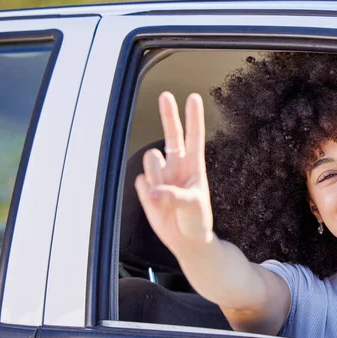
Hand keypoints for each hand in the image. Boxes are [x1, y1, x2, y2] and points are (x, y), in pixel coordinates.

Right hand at [134, 92, 213, 253]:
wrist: (186, 242)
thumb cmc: (197, 221)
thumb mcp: (193, 207)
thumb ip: (173, 196)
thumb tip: (152, 190)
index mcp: (193, 166)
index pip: (194, 137)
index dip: (194, 117)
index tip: (194, 97)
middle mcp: (177, 166)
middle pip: (170, 135)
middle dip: (168, 115)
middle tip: (165, 95)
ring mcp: (161, 176)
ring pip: (150, 160)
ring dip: (155, 174)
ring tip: (163, 194)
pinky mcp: (146, 188)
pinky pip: (140, 181)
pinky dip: (145, 191)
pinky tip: (155, 202)